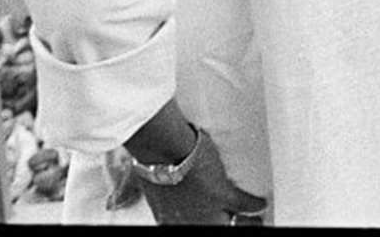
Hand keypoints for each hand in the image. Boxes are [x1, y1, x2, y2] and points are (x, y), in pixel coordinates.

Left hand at [136, 134, 267, 226]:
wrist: (162, 152)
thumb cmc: (148, 164)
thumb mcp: (140, 184)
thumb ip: (134, 194)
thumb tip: (119, 199)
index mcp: (170, 219)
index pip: (193, 227)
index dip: (205, 224)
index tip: (212, 222)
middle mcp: (191, 220)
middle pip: (216, 228)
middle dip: (227, 225)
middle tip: (236, 223)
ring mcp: (209, 210)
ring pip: (234, 223)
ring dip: (246, 222)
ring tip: (255, 221)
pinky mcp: (223, 195)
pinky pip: (245, 205)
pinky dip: (254, 205)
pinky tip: (261, 204)